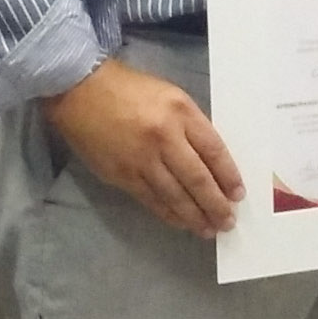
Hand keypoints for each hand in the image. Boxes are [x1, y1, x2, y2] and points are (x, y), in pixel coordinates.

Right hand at [42, 57, 242, 234]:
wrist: (80, 89)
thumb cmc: (129, 89)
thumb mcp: (170, 96)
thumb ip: (190, 126)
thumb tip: (210, 162)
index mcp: (180, 112)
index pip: (213, 150)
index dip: (228, 176)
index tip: (238, 194)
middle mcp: (163, 137)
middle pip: (197, 179)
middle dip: (216, 204)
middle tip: (228, 221)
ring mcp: (141, 159)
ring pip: (175, 196)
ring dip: (195, 216)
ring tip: (209, 229)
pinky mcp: (121, 175)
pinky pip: (151, 200)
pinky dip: (169, 214)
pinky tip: (181, 223)